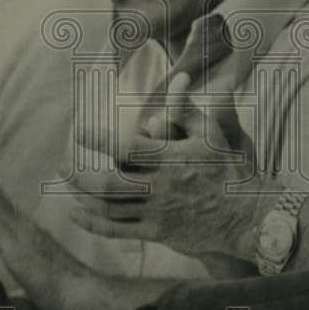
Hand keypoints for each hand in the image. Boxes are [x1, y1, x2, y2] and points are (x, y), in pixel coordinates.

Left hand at [66, 80, 266, 261]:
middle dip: (80, 174)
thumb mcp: (212, 133)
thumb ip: (189, 108)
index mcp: (172, 159)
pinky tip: (77, 214)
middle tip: (61, 163)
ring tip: (67, 184)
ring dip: (83, 197)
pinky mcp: (158, 232)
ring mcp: (159, 213)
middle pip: (110, 184)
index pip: (128, 148)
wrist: (246, 215)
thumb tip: (179, 77)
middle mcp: (162, 187)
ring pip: (110, 209)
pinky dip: (93, 224)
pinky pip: (118, 231)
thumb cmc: (229, 168)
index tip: (80, 132)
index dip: (100, 140)